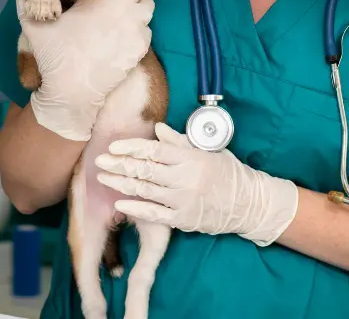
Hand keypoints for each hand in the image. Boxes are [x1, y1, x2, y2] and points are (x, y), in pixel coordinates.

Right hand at [15, 0, 154, 140]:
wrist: (72, 92)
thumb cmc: (54, 54)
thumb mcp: (34, 22)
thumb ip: (28, 0)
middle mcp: (129, 10)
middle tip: (113, 4)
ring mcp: (138, 32)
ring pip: (146, 14)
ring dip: (136, 14)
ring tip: (116, 23)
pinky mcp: (141, 51)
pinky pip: (146, 34)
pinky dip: (136, 34)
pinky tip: (118, 41)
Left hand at [94, 123, 298, 246]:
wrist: (249, 203)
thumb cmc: (228, 172)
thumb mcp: (208, 150)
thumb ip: (180, 141)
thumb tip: (158, 128)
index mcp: (190, 157)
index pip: (153, 150)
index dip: (130, 147)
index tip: (113, 146)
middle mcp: (184, 178)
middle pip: (144, 169)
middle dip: (118, 164)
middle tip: (99, 160)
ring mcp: (182, 199)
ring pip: (145, 190)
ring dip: (121, 183)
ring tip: (103, 177)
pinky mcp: (183, 219)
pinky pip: (154, 213)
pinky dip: (136, 208)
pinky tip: (120, 203)